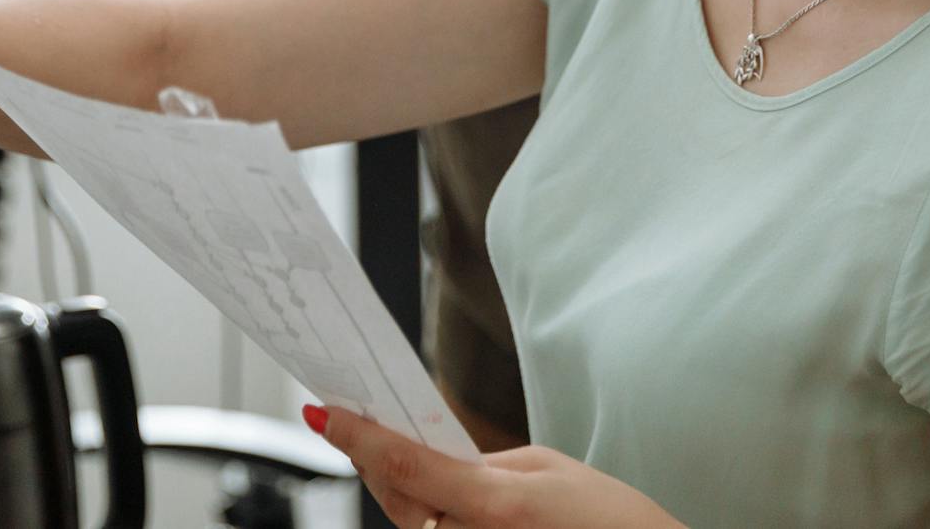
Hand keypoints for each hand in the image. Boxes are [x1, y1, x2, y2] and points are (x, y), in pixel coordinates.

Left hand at [309, 405, 681, 528]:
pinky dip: (421, 509)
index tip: (323, 411)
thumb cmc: (606, 521)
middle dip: (372, 457)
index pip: (405, 465)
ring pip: (410, 522)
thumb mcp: (545, 469)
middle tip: (347, 417)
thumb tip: (433, 458)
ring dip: (398, 487)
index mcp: (494, 505)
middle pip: (396, 497)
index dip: (358, 436)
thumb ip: (479, 463)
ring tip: (390, 449)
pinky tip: (420, 486)